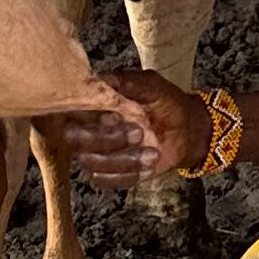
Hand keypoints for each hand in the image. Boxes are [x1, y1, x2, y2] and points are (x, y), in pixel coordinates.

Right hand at [60, 69, 205, 189]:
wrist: (188, 130)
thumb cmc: (166, 103)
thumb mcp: (153, 86)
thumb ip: (129, 82)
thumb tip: (102, 78)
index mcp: (96, 106)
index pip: (70, 113)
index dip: (86, 117)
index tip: (115, 115)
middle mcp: (91, 130)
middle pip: (75, 141)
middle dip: (105, 140)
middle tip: (138, 133)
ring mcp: (99, 154)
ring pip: (92, 164)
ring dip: (124, 160)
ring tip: (152, 152)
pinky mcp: (111, 174)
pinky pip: (106, 180)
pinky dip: (128, 174)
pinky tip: (149, 163)